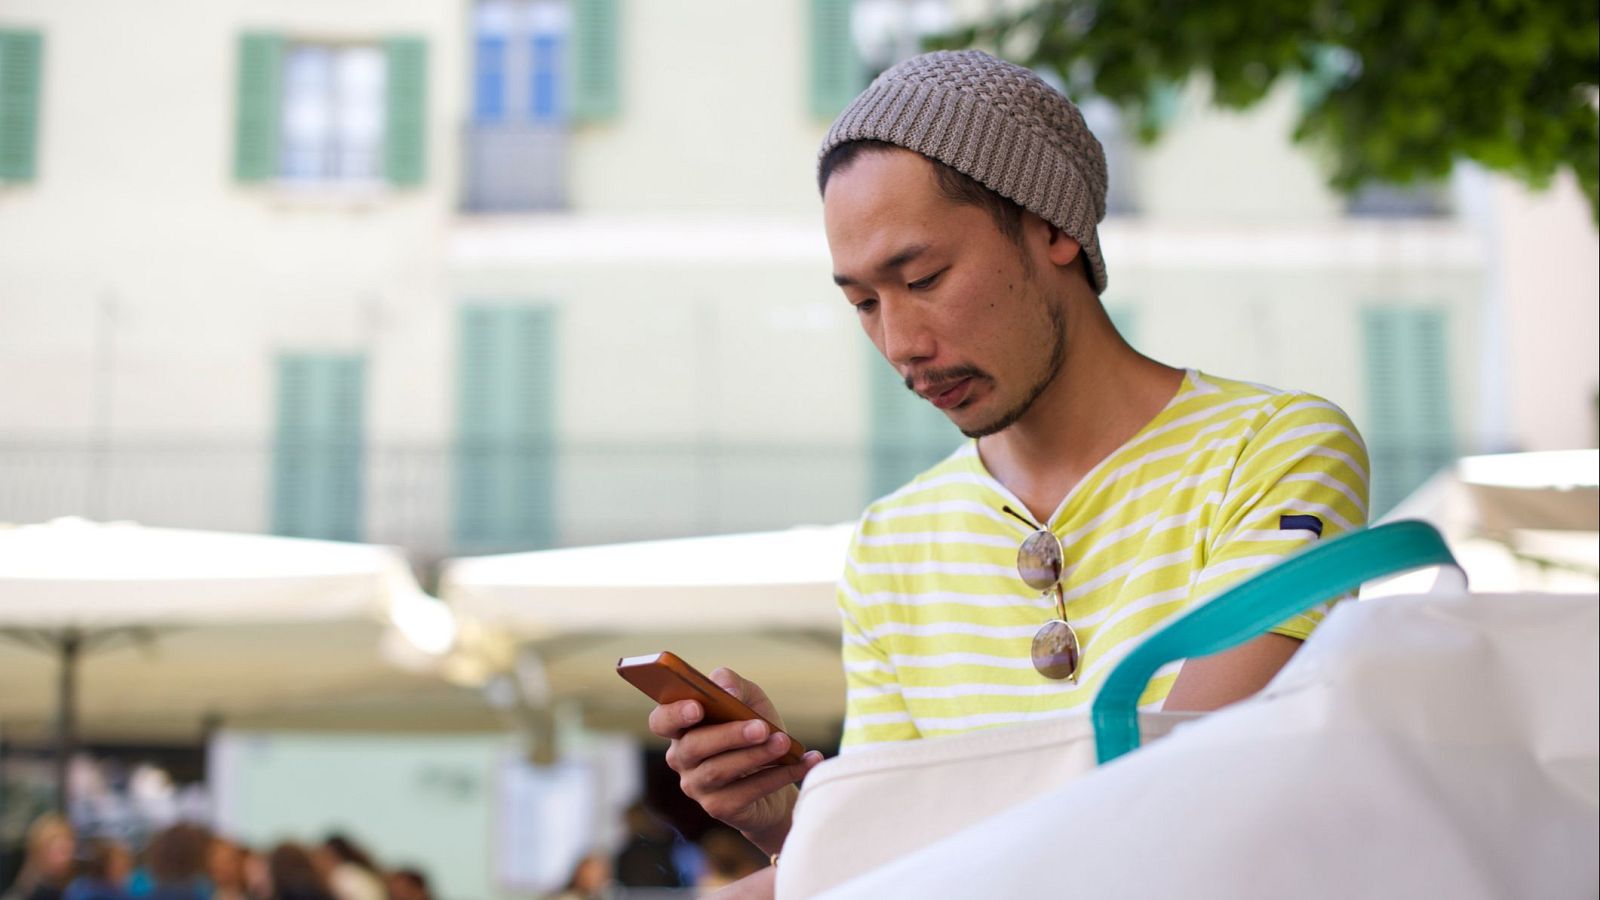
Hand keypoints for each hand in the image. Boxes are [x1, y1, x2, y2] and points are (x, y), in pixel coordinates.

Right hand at [648, 667, 823, 854]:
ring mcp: (697, 786)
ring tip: (784, 743)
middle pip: (694, 746)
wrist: (778, 776)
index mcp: (682, 727)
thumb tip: (726, 689)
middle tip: (762, 727)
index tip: (698, 707)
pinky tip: (804, 762)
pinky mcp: (719, 808)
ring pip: (720, 770)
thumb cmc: (756, 731)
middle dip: (729, 734)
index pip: (661, 721)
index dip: (674, 714)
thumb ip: (734, 685)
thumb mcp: (750, 700)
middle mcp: (682, 758)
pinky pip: (746, 792)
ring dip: (756, 755)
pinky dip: (778, 776)